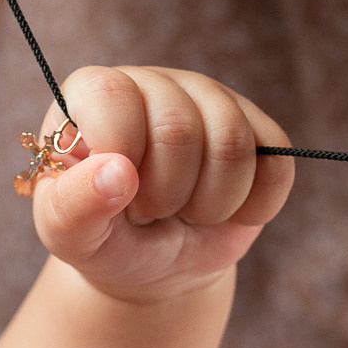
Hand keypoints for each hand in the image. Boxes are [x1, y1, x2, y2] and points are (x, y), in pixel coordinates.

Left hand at [31, 67, 295, 303]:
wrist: (154, 264)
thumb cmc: (103, 238)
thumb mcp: (69, 234)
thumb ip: (73, 206)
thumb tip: (116, 172)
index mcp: (94, 92)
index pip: (112, 97)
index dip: (120, 159)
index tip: (115, 193)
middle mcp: (154, 82)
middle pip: (179, 128)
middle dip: (166, 195)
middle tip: (151, 211)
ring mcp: (211, 100)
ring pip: (233, 142)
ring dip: (211, 204)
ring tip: (185, 212)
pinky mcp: (259, 129)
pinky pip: (277, 162)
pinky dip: (252, 207)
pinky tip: (224, 212)